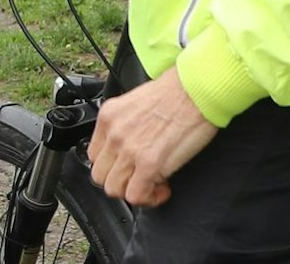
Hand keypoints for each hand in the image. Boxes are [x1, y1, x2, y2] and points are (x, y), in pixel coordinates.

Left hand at [86, 66, 218, 206]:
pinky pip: (136, 196)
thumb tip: (129, 145)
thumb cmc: (175, 93)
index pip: (94, 155)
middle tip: (141, 179)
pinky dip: (150, 198)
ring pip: (114, 189)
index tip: (128, 167)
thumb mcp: (135, 103)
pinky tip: (163, 188)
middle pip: (100, 175)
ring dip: (134, 192)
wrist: (195, 90)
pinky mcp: (150, 163)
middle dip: (121, 182)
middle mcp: (114, 134)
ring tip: (153, 184)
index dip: (112, 166)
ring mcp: (129, 150)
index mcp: (108, 117)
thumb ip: (124, 125)